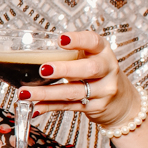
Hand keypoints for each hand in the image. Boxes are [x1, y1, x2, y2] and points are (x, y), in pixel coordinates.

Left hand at [17, 31, 138, 128]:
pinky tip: (35, 107)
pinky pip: (69, 107)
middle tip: (43, 69)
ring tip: (25, 93)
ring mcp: (103, 91)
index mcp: (103, 52)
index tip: (61, 39)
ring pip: (74, 92)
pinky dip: (49, 107)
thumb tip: (32, 54)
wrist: (122, 102)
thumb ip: (71, 54)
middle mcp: (107, 70)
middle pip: (89, 69)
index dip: (78, 40)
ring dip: (47, 93)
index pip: (94, 42)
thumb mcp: (92, 58)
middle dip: (65, 69)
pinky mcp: (96, 108)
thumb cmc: (98, 74)